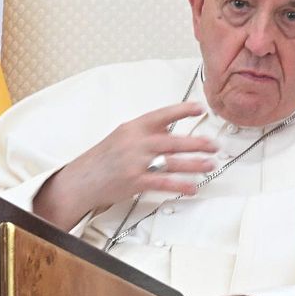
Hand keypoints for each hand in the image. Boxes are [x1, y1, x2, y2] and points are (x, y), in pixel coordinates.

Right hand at [34, 102, 218, 228]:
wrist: (79, 181)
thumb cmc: (103, 159)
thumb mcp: (122, 137)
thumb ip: (146, 132)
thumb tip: (171, 128)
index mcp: (133, 128)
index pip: (161, 115)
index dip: (182, 110)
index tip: (199, 108)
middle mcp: (135, 143)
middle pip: (173, 140)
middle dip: (198, 143)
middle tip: (215, 145)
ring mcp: (134, 162)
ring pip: (172, 161)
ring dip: (195, 164)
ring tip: (211, 164)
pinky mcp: (134, 181)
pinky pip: (163, 182)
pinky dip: (181, 185)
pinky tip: (193, 186)